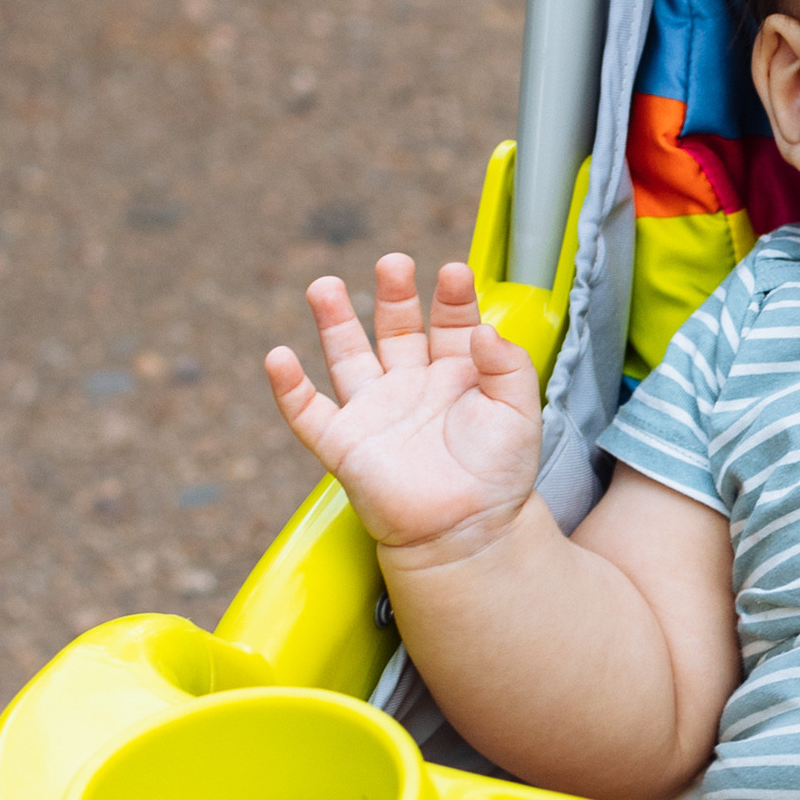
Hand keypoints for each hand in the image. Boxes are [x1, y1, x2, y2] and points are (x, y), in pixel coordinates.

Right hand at [263, 255, 541, 569]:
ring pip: (347, 356)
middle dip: (392, 294)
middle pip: (395, 328)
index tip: (454, 273)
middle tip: (393, 264)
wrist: (469, 535)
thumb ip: (508, 367)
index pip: (449, 322)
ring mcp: (375, 412)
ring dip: (333, 321)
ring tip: (323, 286)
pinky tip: (279, 358)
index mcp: (454, 374)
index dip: (452, 297)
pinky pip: (308, 414)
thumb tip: (483, 328)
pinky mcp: (345, 445)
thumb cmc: (498, 478)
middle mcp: (411, 385)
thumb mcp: (520, 414)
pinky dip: (289, 389)